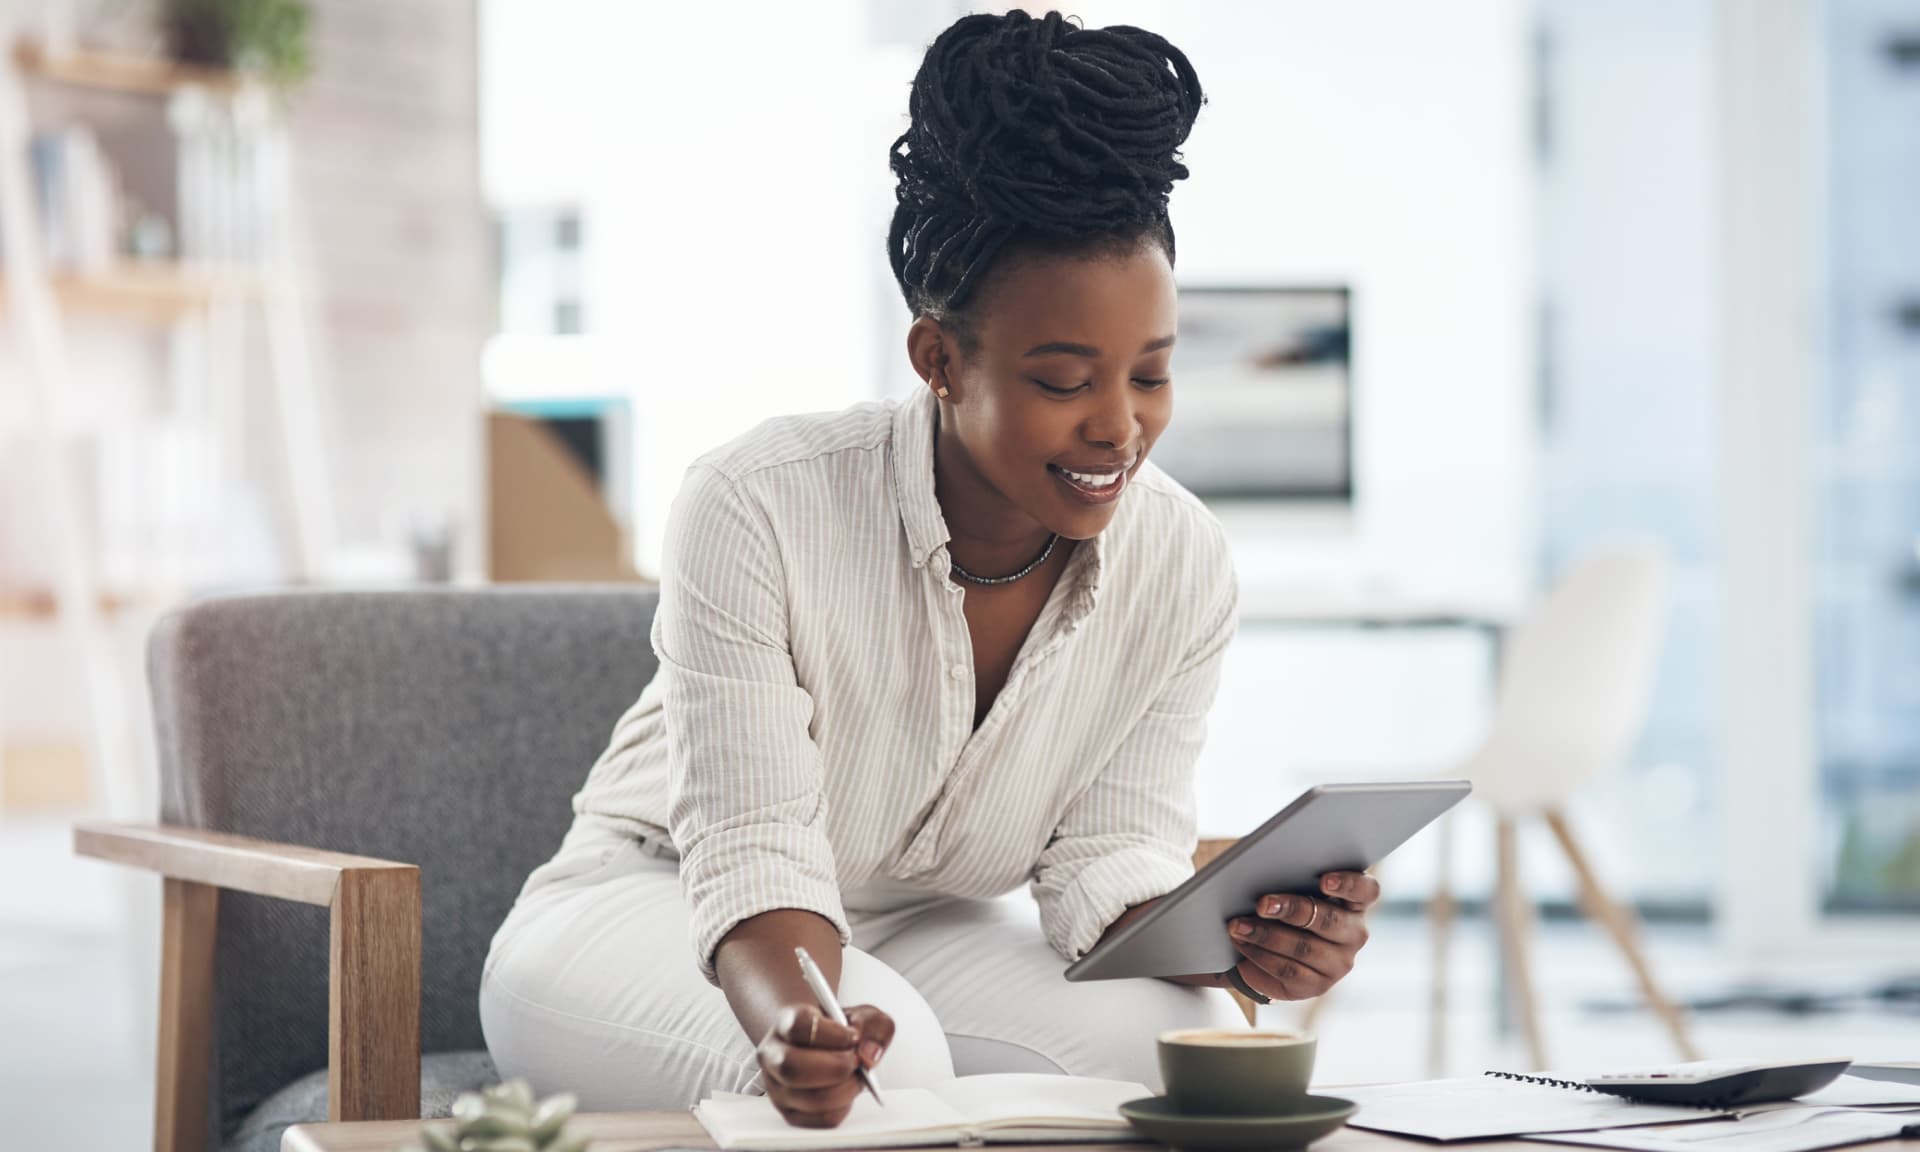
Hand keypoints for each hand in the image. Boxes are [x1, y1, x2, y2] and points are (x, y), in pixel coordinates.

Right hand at [756, 1003, 893, 1127]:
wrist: (825, 1048)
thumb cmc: (841, 1032)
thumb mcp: (863, 1017)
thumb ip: (873, 1027)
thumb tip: (868, 1054)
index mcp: (786, 1023)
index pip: (798, 1026)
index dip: (831, 1033)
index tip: (852, 1036)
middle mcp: (774, 1055)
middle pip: (793, 1067)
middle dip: (836, 1068)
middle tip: (856, 1062)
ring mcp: (778, 1088)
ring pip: (809, 1097)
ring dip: (845, 1089)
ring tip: (855, 1077)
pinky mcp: (791, 1113)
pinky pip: (822, 1119)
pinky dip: (844, 1107)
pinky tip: (846, 1091)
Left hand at [1226, 871, 1380, 1000]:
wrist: (1270, 950)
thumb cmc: (1284, 908)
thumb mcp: (1291, 890)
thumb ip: (1290, 879)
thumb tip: (1263, 870)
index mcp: (1355, 903)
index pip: (1366, 890)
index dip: (1349, 884)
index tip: (1324, 880)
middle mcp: (1354, 934)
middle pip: (1329, 920)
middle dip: (1293, 910)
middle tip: (1262, 904)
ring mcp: (1339, 963)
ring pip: (1304, 948)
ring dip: (1266, 935)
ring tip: (1238, 925)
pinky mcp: (1317, 986)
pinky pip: (1288, 970)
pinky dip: (1260, 955)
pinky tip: (1242, 944)